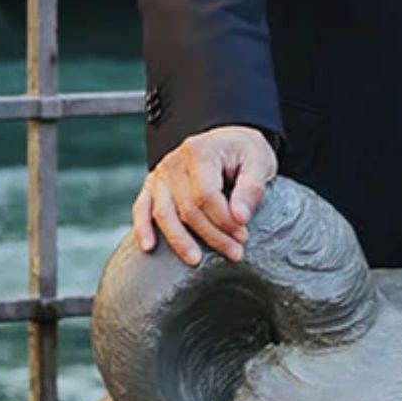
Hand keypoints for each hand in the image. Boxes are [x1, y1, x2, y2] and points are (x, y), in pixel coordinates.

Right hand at [133, 125, 277, 265]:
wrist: (227, 140)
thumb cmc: (244, 152)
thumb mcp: (259, 162)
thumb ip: (251, 188)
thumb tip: (239, 217)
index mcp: (200, 151)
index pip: (206, 195)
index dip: (224, 220)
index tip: (243, 236)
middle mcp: (174, 162)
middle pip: (187, 209)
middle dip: (211, 235)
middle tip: (235, 253)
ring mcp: (161, 174)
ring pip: (164, 214)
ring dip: (181, 241)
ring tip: (196, 261)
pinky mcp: (153, 185)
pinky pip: (142, 208)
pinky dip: (143, 228)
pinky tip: (149, 247)